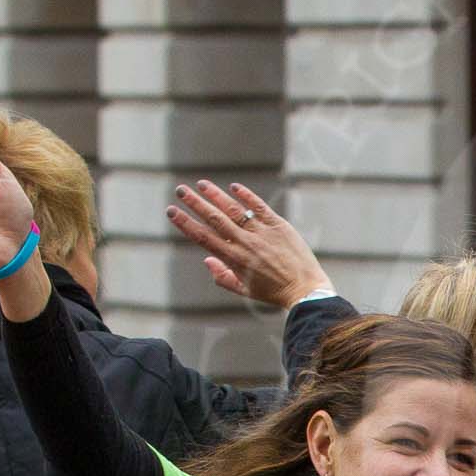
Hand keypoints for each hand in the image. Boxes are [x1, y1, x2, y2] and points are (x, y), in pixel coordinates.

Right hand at [163, 180, 331, 308]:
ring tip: (202, 184)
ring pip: (234, 209)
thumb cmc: (273, 292)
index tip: (172, 211)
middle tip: (180, 190)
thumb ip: (222, 276)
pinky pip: (259, 207)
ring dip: (216, 195)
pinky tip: (234, 187)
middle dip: (195, 203)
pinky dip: (246, 196)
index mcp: (233, 259)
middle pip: (214, 219)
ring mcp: (262, 232)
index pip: (203, 237)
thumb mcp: (244, 289)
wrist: (304, 289)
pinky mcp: (278, 225)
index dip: (185, 223)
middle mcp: (245, 243)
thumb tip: (207, 259)